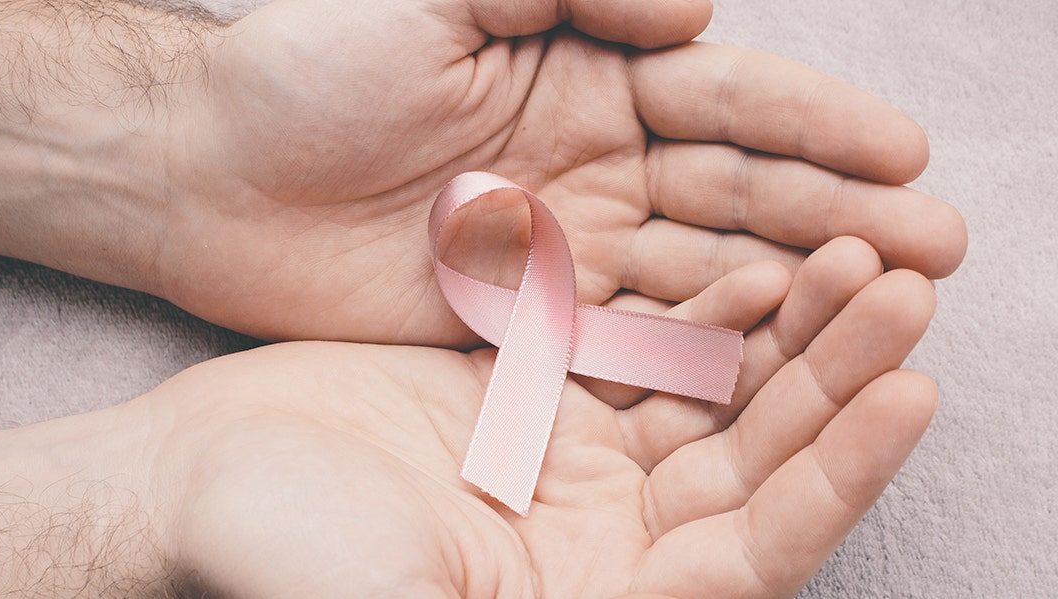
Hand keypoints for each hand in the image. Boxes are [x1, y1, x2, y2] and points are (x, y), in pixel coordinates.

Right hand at [146, 238, 936, 596]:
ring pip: (716, 403)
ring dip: (788, 336)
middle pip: (756, 466)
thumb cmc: (272, 557)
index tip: (908, 394)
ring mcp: (577, 472)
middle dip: (833, 383)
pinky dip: (701, 312)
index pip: (756, 552)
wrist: (199, 483)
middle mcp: (606, 550)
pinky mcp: (541, 405)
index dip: (835, 479)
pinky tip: (752, 265)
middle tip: (900, 291)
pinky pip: (647, 356)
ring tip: (851, 258)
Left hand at [153, 0, 964, 343]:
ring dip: (788, 288)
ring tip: (884, 307)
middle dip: (832, 215)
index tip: (900, 153)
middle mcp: (589, 164)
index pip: (723, 100)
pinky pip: (622, 338)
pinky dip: (693, 349)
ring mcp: (561, 248)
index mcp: (583, 78)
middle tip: (935, 247)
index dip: (814, 124)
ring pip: (695, 270)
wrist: (210, 174)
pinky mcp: (520, 321)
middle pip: (732, 192)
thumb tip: (698, 12)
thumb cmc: (308, 68)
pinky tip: (768, 361)